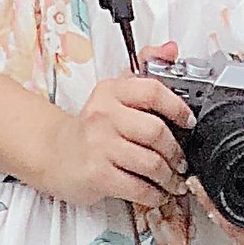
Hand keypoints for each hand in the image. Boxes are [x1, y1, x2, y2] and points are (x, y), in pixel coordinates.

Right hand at [40, 65, 192, 209]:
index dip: (178, 107)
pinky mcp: (97, 175)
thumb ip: (144, 70)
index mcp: (111, 91)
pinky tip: (158, 194)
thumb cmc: (91, 126)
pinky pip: (137, 187)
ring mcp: (100, 146)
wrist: (54, 153)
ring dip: (169, 177)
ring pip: (150, 163)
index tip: (189, 122)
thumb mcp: (114, 93)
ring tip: (174, 180)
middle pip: (155, 131)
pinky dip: (155, 195)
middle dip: (176, 151)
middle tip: (182, 161)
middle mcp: (104, 115)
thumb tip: (171, 49)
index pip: (152, 91)